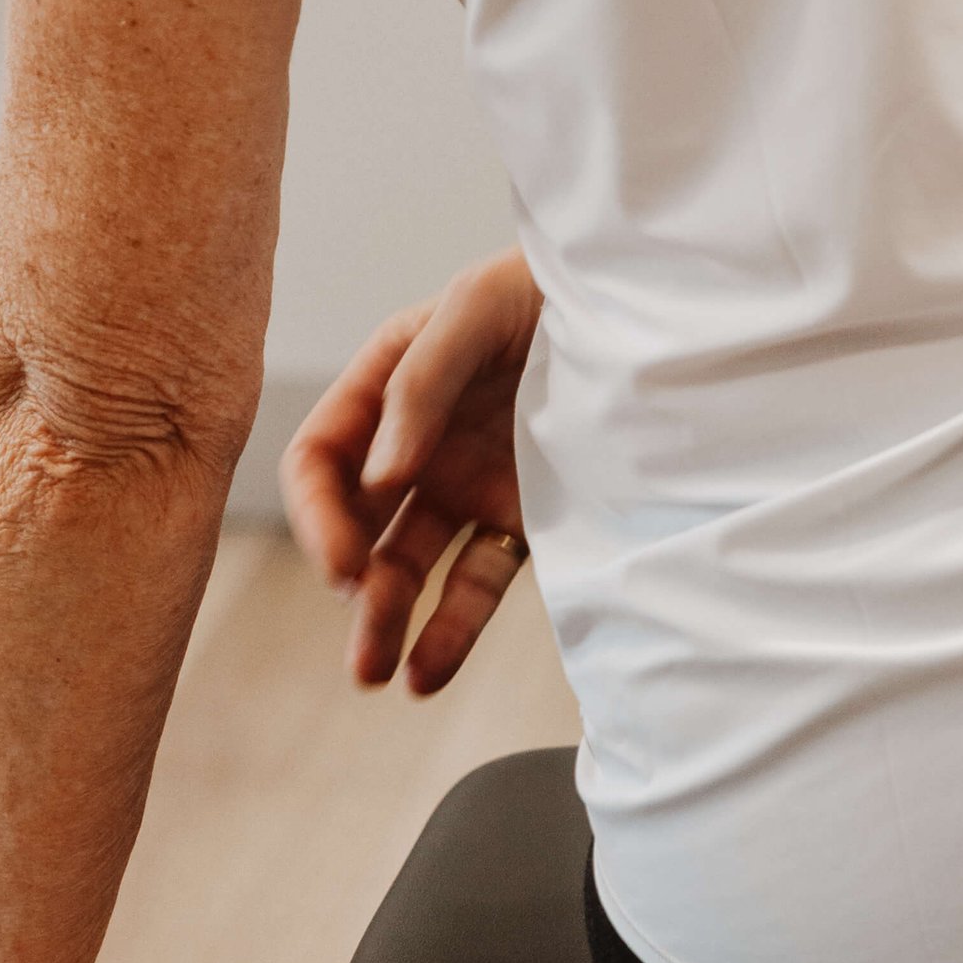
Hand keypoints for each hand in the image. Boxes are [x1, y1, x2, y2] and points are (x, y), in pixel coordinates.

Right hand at [280, 251, 541, 694]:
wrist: (644, 307)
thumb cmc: (548, 288)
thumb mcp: (477, 307)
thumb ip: (422, 382)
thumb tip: (379, 477)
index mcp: (388, 385)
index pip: (321, 458)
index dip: (318, 515)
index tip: (342, 562)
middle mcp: (418, 442)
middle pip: (359, 522)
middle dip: (351, 579)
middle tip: (363, 625)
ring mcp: (466, 481)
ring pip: (409, 563)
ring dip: (385, 619)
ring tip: (376, 673)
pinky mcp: (518, 514)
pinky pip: (476, 580)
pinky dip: (450, 631)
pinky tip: (425, 675)